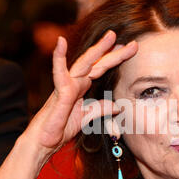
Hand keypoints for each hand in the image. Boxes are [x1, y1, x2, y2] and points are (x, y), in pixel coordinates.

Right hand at [24, 30, 137, 155]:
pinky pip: (59, 72)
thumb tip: (117, 106)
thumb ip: (100, 109)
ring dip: (98, 49)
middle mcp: (75, 82)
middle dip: (114, 52)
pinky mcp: (59, 92)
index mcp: (81, 87)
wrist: (44, 142)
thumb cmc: (60, 128)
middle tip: (133, 43)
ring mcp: (67, 85)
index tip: (131, 48)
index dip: (115, 59)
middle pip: (97, 63)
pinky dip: (59, 57)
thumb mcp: (86, 117)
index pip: (101, 69)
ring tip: (111, 36)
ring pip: (84, 63)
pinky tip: (60, 42)